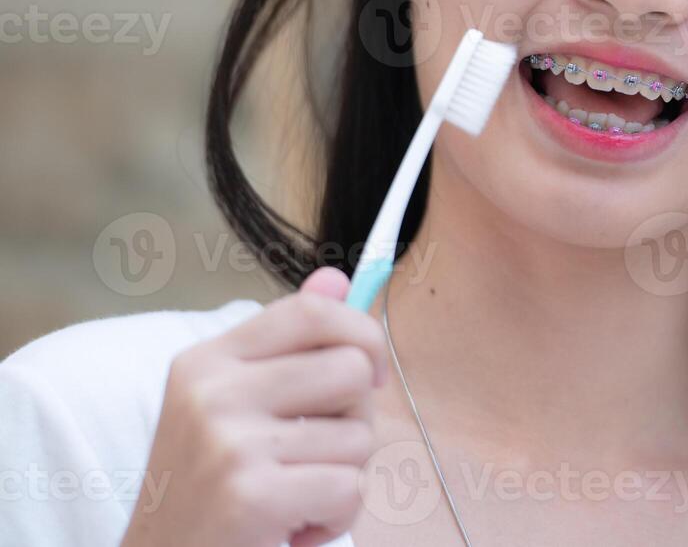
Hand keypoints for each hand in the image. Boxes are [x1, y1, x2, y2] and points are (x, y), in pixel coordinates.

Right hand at [121, 267, 387, 546]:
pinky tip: (294, 525)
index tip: (369, 373)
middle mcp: (213, 392)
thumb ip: (286, 343)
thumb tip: (336, 277)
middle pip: (350, 369)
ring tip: (294, 493)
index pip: (311, 311)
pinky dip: (336, 516)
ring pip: (359, 436)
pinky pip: (349, 488)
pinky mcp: (251, 495)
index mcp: (208, 360)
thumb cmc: (209, 489)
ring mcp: (229, 442)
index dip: (362, 334)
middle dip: (356, 418)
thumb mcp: (231, 405)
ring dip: (343, 476)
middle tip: (316, 453)